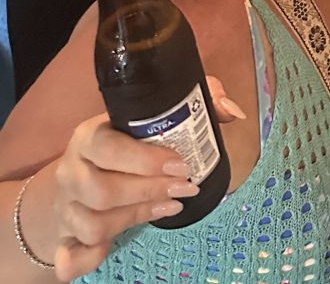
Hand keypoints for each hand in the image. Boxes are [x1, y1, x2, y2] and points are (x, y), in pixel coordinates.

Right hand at [40, 77, 243, 280]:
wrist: (78, 179)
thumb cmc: (124, 146)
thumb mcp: (149, 120)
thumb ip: (194, 105)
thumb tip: (231, 110)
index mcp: (89, 136)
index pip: (108, 147)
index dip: (145, 160)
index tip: (181, 165)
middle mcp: (71, 171)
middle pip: (102, 191)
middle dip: (150, 192)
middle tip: (185, 188)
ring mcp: (65, 207)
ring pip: (93, 224)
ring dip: (135, 219)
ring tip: (169, 207)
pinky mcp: (63, 238)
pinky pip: (69, 257)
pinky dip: (89, 258)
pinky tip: (111, 248)